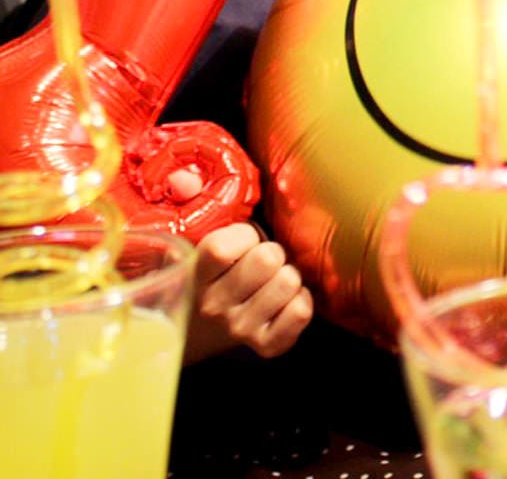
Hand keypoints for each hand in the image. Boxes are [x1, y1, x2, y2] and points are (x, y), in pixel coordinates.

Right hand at [184, 222, 312, 363]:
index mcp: (195, 275)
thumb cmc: (214, 274)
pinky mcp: (265, 346)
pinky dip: (300, 301)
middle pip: (267, 259)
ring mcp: (239, 329)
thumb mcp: (200, 244)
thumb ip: (204, 210)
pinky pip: (301, 312)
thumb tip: (190, 177)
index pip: (224, 247)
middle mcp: (213, 306)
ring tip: (272, 281)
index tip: (244, 241)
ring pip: (288, 282)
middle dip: (272, 252)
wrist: (200, 334)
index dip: (245, 235)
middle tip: (262, 262)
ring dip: (287, 276)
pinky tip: (285, 301)